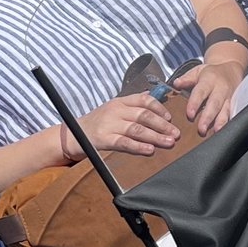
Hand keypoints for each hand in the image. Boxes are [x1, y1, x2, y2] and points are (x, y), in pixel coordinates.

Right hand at [65, 93, 179, 160]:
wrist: (72, 134)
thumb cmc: (97, 122)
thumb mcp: (113, 108)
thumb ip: (132, 103)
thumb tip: (151, 96)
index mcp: (120, 101)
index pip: (144, 100)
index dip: (160, 109)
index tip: (170, 119)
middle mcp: (116, 110)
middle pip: (144, 115)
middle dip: (162, 125)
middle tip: (176, 134)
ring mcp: (109, 124)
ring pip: (137, 129)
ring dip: (156, 137)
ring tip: (169, 143)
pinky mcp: (104, 139)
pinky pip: (124, 143)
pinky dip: (139, 147)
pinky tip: (150, 150)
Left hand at [176, 59, 242, 134]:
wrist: (231, 70)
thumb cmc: (211, 73)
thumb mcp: (197, 71)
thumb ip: (187, 78)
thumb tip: (176, 83)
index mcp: (209, 80)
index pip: (201, 92)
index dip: (195, 103)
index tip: (189, 114)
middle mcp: (220, 89)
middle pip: (214, 104)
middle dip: (208, 117)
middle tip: (201, 129)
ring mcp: (228, 98)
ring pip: (225, 111)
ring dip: (220, 122)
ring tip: (215, 132)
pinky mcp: (233, 104)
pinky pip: (230, 114)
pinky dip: (226, 123)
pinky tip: (222, 131)